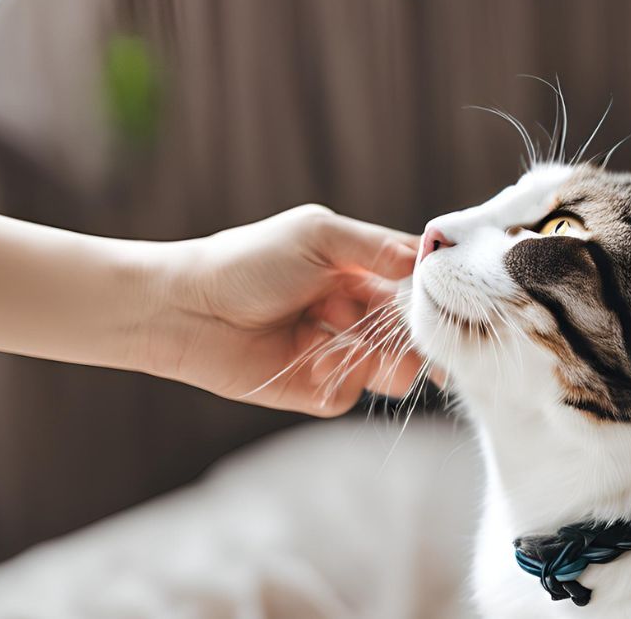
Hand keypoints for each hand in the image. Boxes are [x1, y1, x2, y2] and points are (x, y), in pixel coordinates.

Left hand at [142, 205, 422, 416]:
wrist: (184, 309)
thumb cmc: (246, 262)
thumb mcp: (317, 236)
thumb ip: (376, 246)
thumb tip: (428, 259)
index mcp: (357, 269)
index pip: (414, 285)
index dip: (433, 298)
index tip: (446, 308)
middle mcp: (352, 310)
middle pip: (411, 333)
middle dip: (415, 339)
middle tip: (414, 343)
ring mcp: (336, 351)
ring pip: (392, 370)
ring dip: (385, 364)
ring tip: (362, 354)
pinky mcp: (314, 390)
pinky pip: (350, 394)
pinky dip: (339, 380)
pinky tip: (311, 365)